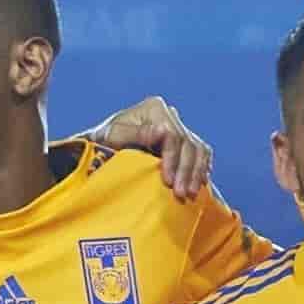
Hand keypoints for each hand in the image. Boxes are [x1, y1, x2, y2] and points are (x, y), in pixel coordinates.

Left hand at [80, 96, 211, 199]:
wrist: (102, 148)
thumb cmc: (102, 142)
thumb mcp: (113, 136)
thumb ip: (137, 134)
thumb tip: (162, 132)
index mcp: (155, 109)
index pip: (172, 135)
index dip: (172, 159)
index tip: (168, 181)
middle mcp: (169, 115)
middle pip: (187, 143)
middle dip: (186, 171)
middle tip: (181, 194)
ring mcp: (178, 128)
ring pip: (198, 149)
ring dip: (196, 173)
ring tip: (190, 195)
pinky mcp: (183, 142)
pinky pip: (201, 154)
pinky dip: (201, 169)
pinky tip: (198, 185)